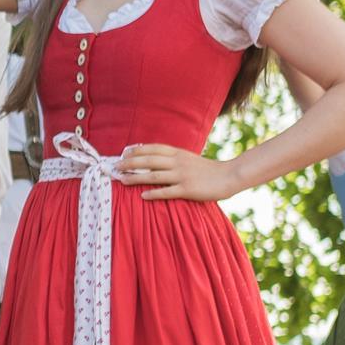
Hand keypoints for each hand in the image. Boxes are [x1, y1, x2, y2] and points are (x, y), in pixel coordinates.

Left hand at [119, 143, 240, 202]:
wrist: (229, 176)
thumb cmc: (208, 169)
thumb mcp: (189, 158)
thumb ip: (173, 158)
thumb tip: (154, 160)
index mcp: (178, 153)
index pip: (153, 148)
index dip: (137, 150)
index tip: (123, 153)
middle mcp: (178, 162)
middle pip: (149, 160)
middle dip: (130, 163)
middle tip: (115, 167)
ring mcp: (182, 176)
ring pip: (153, 175)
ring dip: (136, 178)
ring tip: (122, 180)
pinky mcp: (187, 189)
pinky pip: (167, 191)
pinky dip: (153, 193)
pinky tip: (142, 196)